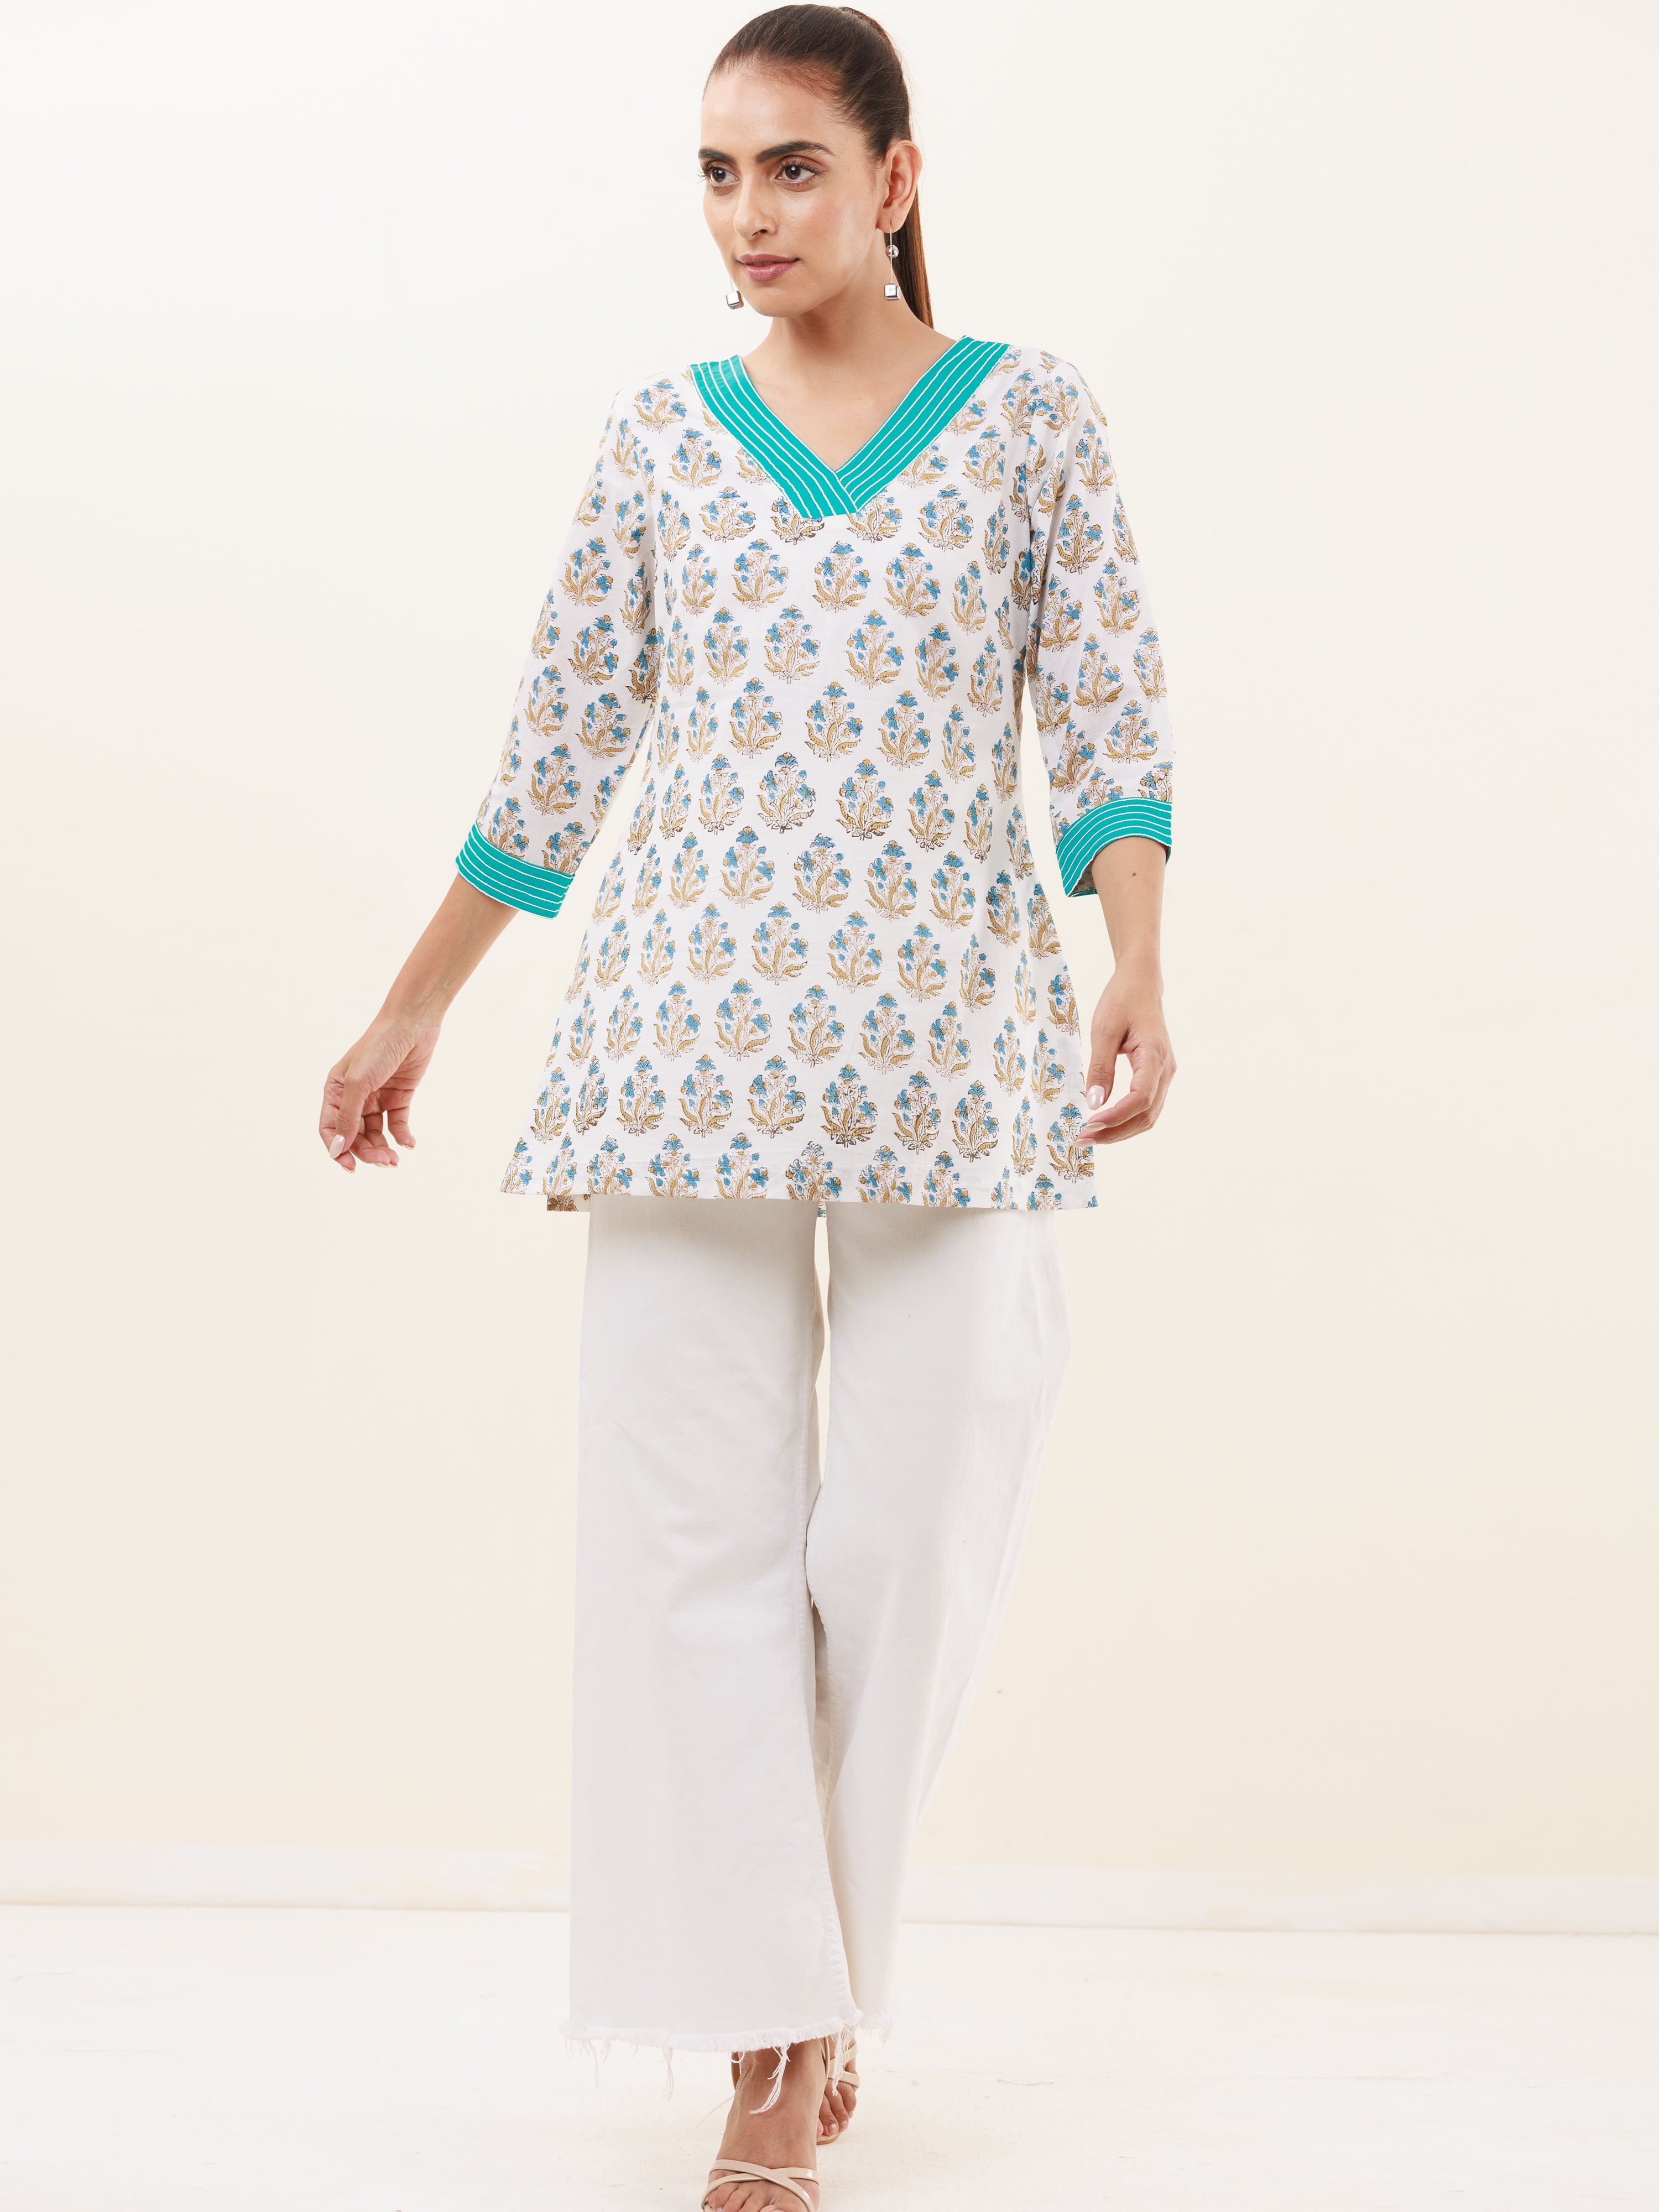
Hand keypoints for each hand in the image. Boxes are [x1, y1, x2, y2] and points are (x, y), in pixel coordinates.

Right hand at [319, 1017, 440, 1172]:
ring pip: (375, 1133)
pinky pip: (397, 1123)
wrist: (412, 1024)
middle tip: (384, 1161)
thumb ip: (348, 1116)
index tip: (351, 1167)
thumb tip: (338, 1148)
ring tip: (394, 1159)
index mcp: (335, 1090)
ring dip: (383, 1148)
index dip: (337, 1149)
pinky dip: (402, 1136)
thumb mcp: (359, 1082)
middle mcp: (354, 1096)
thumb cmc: (379, 1047)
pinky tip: (409, 1144)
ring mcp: (377, 1097)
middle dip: (366, 1151)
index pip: (330, 1128)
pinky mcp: (399, 1096)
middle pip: (354, 1135)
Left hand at [1080, 962, 1174, 1143]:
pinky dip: (1126, 1120)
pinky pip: (1146, 1106)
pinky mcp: (1157, 1075)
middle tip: (1082, 1139)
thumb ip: (1100, 1067)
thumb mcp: (1104, 1030)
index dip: (1115, 1118)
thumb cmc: (1121, 1000)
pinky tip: (1104, 1123)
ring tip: (1090, 1136)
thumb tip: (1094, 1103)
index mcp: (1155, 1057)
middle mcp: (1166, 1070)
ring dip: (1120, 1131)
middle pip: (1146, 1115)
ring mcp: (1164, 1074)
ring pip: (1148, 1116)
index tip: (1088, 1125)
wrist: (1141, 983)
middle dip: (1115, 1132)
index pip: (1140, 1099)